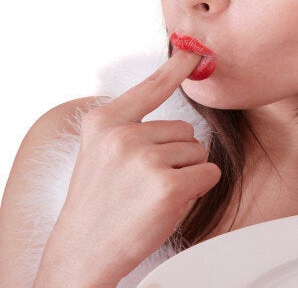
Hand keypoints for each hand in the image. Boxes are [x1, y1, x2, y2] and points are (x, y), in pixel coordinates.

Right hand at [34, 51, 220, 285]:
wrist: (85, 251)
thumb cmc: (101, 203)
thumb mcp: (102, 153)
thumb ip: (130, 128)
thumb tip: (174, 110)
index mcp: (104, 123)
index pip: (151, 88)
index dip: (177, 67)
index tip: (195, 50)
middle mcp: (123, 135)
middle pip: (185, 130)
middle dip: (177, 156)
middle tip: (147, 183)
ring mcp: (145, 160)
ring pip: (197, 152)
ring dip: (186, 173)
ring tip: (153, 194)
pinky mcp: (168, 186)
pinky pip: (209, 173)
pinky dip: (199, 188)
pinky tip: (170, 203)